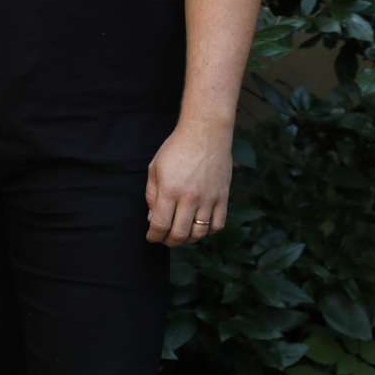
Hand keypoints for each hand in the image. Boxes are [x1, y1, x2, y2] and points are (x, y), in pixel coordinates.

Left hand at [145, 117, 232, 246]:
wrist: (205, 134)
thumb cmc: (176, 149)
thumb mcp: (155, 168)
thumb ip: (152, 195)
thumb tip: (152, 218)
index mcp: (170, 190)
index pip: (160, 224)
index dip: (154, 236)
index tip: (151, 237)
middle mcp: (190, 198)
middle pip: (180, 234)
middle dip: (169, 241)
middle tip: (164, 239)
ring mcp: (209, 199)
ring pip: (199, 233)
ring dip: (188, 239)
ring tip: (181, 234)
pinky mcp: (223, 198)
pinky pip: (217, 225)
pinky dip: (207, 232)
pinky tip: (199, 227)